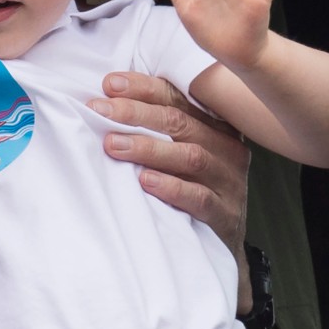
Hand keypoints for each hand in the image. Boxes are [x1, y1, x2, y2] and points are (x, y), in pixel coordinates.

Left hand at [89, 70, 249, 261]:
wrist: (224, 244)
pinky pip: (199, 197)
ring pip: (190, 156)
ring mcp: (228, 180)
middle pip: (180, 122)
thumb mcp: (184, 151)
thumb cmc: (195, 186)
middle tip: (100, 111)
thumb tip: (109, 100)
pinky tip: (145, 181)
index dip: (143, 88)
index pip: (177, 97)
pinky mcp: (225, 213)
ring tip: (113, 145)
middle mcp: (226, 147)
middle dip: (136, 113)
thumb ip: (160, 127)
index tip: (109, 84)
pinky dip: (171, 187)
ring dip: (148, 148)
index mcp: (215, 124)